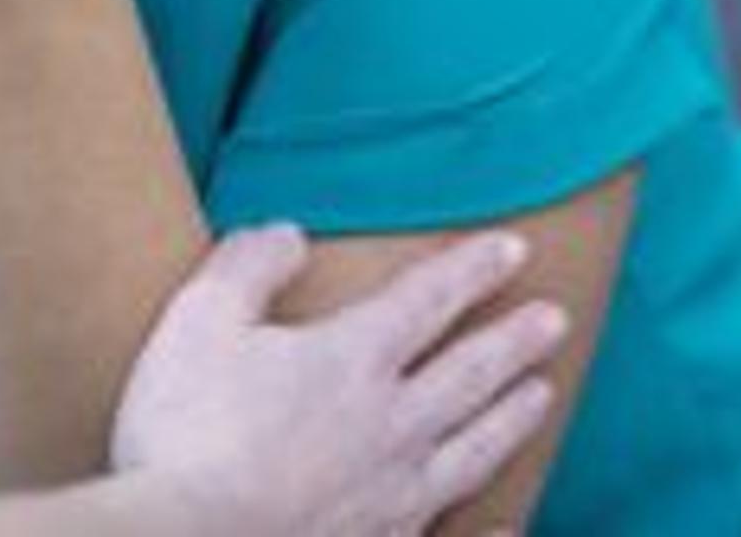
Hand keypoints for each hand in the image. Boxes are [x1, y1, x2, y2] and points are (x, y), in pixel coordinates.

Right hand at [110, 224, 567, 536]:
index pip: (428, 300)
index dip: (472, 269)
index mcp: (352, 359)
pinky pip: (453, 536)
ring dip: (513, 418)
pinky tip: (511, 529)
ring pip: (474, 450)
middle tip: (556, 319)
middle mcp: (390, 424)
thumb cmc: (184, 430)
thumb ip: (248, 266)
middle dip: (515, 341)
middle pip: (470, 374)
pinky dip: (491, 533)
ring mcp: (392, 495)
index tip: (513, 248)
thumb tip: (289, 234)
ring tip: (544, 396)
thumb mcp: (199, 319)